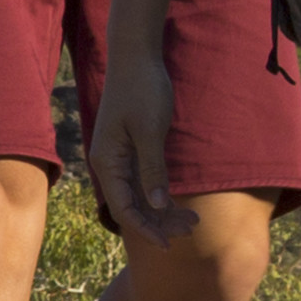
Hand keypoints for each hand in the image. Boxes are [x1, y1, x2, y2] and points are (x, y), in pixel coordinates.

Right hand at [89, 43, 187, 246]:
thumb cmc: (141, 89)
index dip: (145, 228)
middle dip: (159, 222)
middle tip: (191, 229)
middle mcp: (111, 164)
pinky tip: (180, 204)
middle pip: (132, 206)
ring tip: (192, 221)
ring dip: (163, 211)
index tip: (168, 244)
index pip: (124, 207)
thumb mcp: (149, 130)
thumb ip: (153, 169)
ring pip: (140, 196)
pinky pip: (145, 181)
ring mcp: (121, 158)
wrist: (136, 56)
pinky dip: (161, 194)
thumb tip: (158, 205)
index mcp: (108, 161)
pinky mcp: (133, 150)